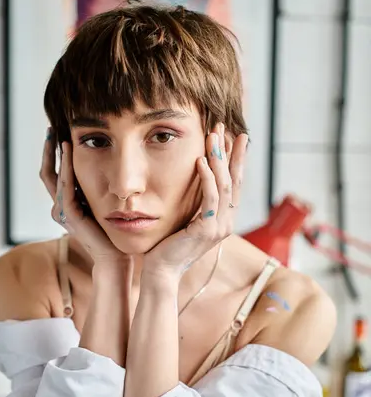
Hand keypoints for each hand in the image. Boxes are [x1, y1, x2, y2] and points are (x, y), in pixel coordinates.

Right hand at [40, 128, 127, 265]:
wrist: (115, 255)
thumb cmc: (112, 232)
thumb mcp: (102, 203)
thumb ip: (96, 187)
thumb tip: (104, 162)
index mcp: (67, 203)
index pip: (54, 173)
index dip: (54, 154)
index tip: (58, 133)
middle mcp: (60, 207)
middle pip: (47, 172)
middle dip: (49, 150)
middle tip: (52, 128)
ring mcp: (63, 212)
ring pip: (53, 177)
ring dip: (56, 156)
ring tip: (60, 136)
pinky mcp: (70, 216)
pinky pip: (66, 187)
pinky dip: (66, 169)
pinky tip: (69, 152)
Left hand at [143, 124, 247, 279]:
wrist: (161, 270)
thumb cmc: (168, 245)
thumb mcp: (186, 219)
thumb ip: (196, 203)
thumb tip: (196, 178)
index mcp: (223, 219)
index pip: (233, 183)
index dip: (235, 159)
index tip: (234, 135)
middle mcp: (226, 222)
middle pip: (233, 180)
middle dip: (230, 151)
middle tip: (224, 126)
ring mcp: (219, 227)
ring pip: (223, 185)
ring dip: (218, 158)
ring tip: (212, 136)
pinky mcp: (207, 230)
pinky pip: (210, 198)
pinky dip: (206, 178)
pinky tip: (201, 160)